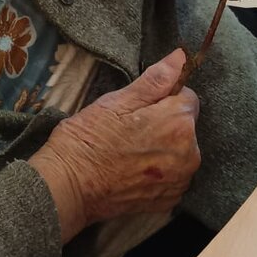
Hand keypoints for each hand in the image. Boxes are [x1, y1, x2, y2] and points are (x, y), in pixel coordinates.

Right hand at [31, 50, 201, 243]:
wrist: (68, 188)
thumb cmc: (88, 140)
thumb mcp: (117, 102)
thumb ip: (156, 80)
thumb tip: (180, 56)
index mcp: (178, 124)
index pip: (187, 98)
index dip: (162, 99)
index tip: (137, 109)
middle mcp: (189, 154)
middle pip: (185, 127)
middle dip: (164, 124)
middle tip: (128, 130)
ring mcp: (180, 181)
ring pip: (180, 152)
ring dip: (163, 149)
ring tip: (129, 152)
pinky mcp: (169, 200)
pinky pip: (173, 176)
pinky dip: (158, 172)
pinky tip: (133, 171)